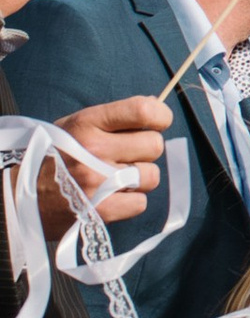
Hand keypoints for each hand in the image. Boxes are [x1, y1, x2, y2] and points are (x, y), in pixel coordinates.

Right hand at [37, 98, 165, 233]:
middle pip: (154, 145)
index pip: (143, 111)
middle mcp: (94, 149)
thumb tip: (157, 107)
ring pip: (151, 175)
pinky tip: (113, 197)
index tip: (156, 123)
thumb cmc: (55, 156)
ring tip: (117, 179)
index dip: (160, 116)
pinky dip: (131, 202)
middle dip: (145, 151)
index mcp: (88, 123)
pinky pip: (140, 203)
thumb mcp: (76, 126)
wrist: (21, 195)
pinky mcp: (100, 210)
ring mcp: (98, 181)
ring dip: (139, 179)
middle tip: (126, 157)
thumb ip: (114, 117)